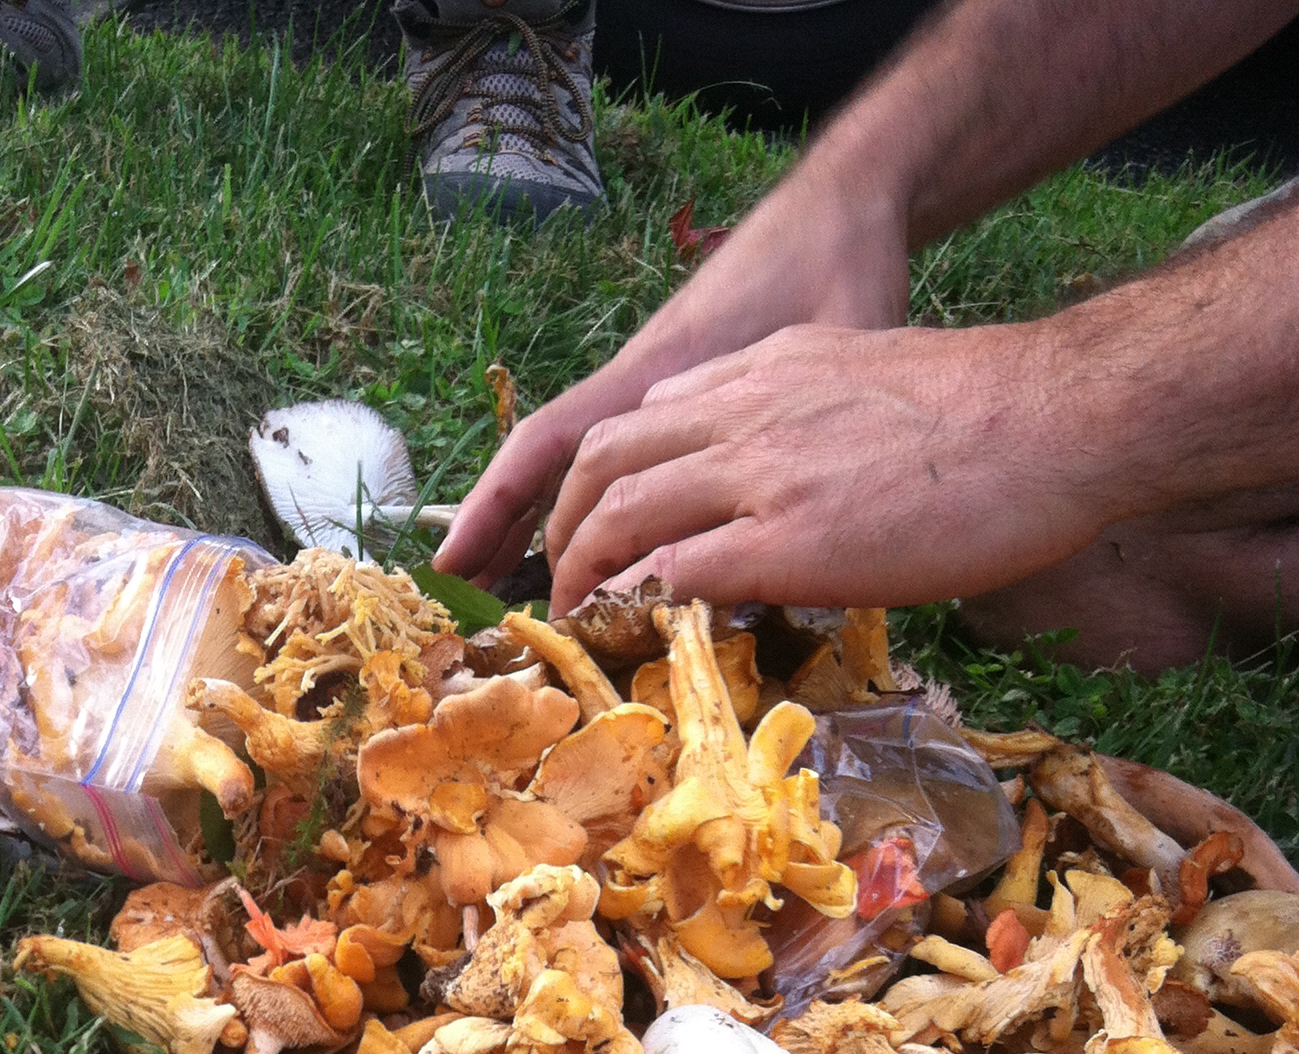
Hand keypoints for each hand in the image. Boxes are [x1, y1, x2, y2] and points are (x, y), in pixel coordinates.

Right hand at [434, 171, 912, 593]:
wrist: (843, 206)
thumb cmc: (835, 260)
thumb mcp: (831, 340)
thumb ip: (805, 413)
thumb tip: (794, 505)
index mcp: (655, 367)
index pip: (551, 441)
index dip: (499, 505)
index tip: (455, 561)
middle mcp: (642, 382)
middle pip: (547, 462)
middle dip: (501, 529)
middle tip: (471, 602)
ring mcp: (658, 386)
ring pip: (576, 461)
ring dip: (537, 518)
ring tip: (502, 583)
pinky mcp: (684, 389)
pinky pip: (615, 450)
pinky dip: (588, 495)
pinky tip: (596, 537)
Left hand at [541, 315, 1125, 614]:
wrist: (1057, 416)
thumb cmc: (998, 414)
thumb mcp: (878, 380)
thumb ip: (817, 416)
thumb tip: (807, 476)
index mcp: (772, 368)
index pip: (654, 411)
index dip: (612, 470)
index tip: (604, 517)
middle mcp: (748, 408)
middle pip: (609, 456)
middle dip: (568, 521)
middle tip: (562, 576)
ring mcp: (761, 473)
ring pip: (624, 514)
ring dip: (584, 573)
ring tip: (574, 619)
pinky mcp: (786, 538)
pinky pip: (675, 571)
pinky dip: (636, 606)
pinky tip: (626, 637)